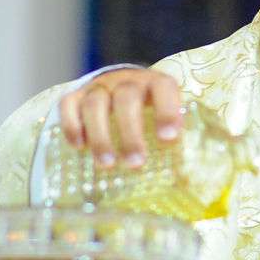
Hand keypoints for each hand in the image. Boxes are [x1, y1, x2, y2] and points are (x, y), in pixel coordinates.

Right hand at [57, 68, 182, 168]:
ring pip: (96, 103)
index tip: (168, 140)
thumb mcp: (165, 117)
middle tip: (135, 164)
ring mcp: (99, 86)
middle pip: (126, 99)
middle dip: (130, 133)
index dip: (167, 111)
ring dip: (101, 136)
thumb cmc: (148, 111)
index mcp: (155, 83)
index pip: (164, 88)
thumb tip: (190, 179)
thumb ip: (175, 139)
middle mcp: (126, 80)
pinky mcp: (76, 94)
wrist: (119, 86)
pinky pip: (69, 105)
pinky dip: (72, 125)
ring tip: (107, 165)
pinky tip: (79, 146)